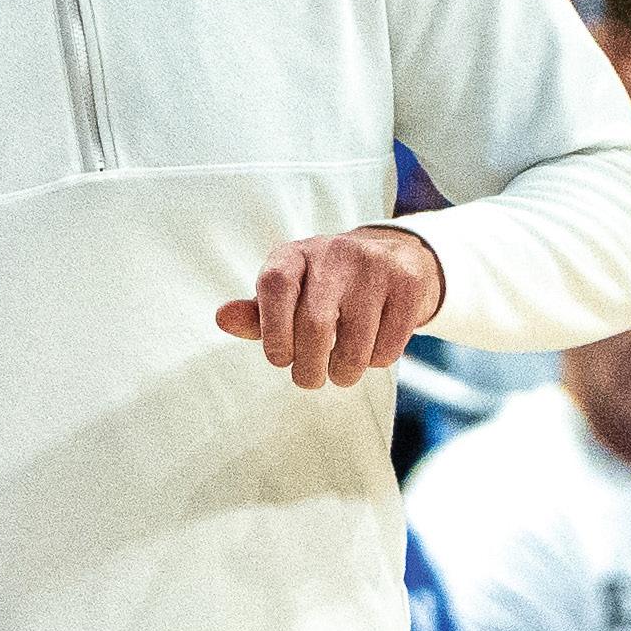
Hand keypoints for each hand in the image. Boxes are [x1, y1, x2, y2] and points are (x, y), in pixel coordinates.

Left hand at [215, 226, 443, 388]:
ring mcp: (374, 264)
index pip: (274, 286)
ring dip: (343, 373)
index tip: (280, 358)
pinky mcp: (408, 283)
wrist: (391, 260)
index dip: (272, 332)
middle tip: (310, 378)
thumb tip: (222, 318)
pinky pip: (387, 347)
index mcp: (294, 254)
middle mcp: (333, 252)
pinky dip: (374, 363)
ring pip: (354, 345)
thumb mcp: (287, 295)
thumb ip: (255, 314)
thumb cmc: (324, 288)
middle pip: (315, 326)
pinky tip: (369, 350)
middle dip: (309, 368)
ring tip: (339, 370)